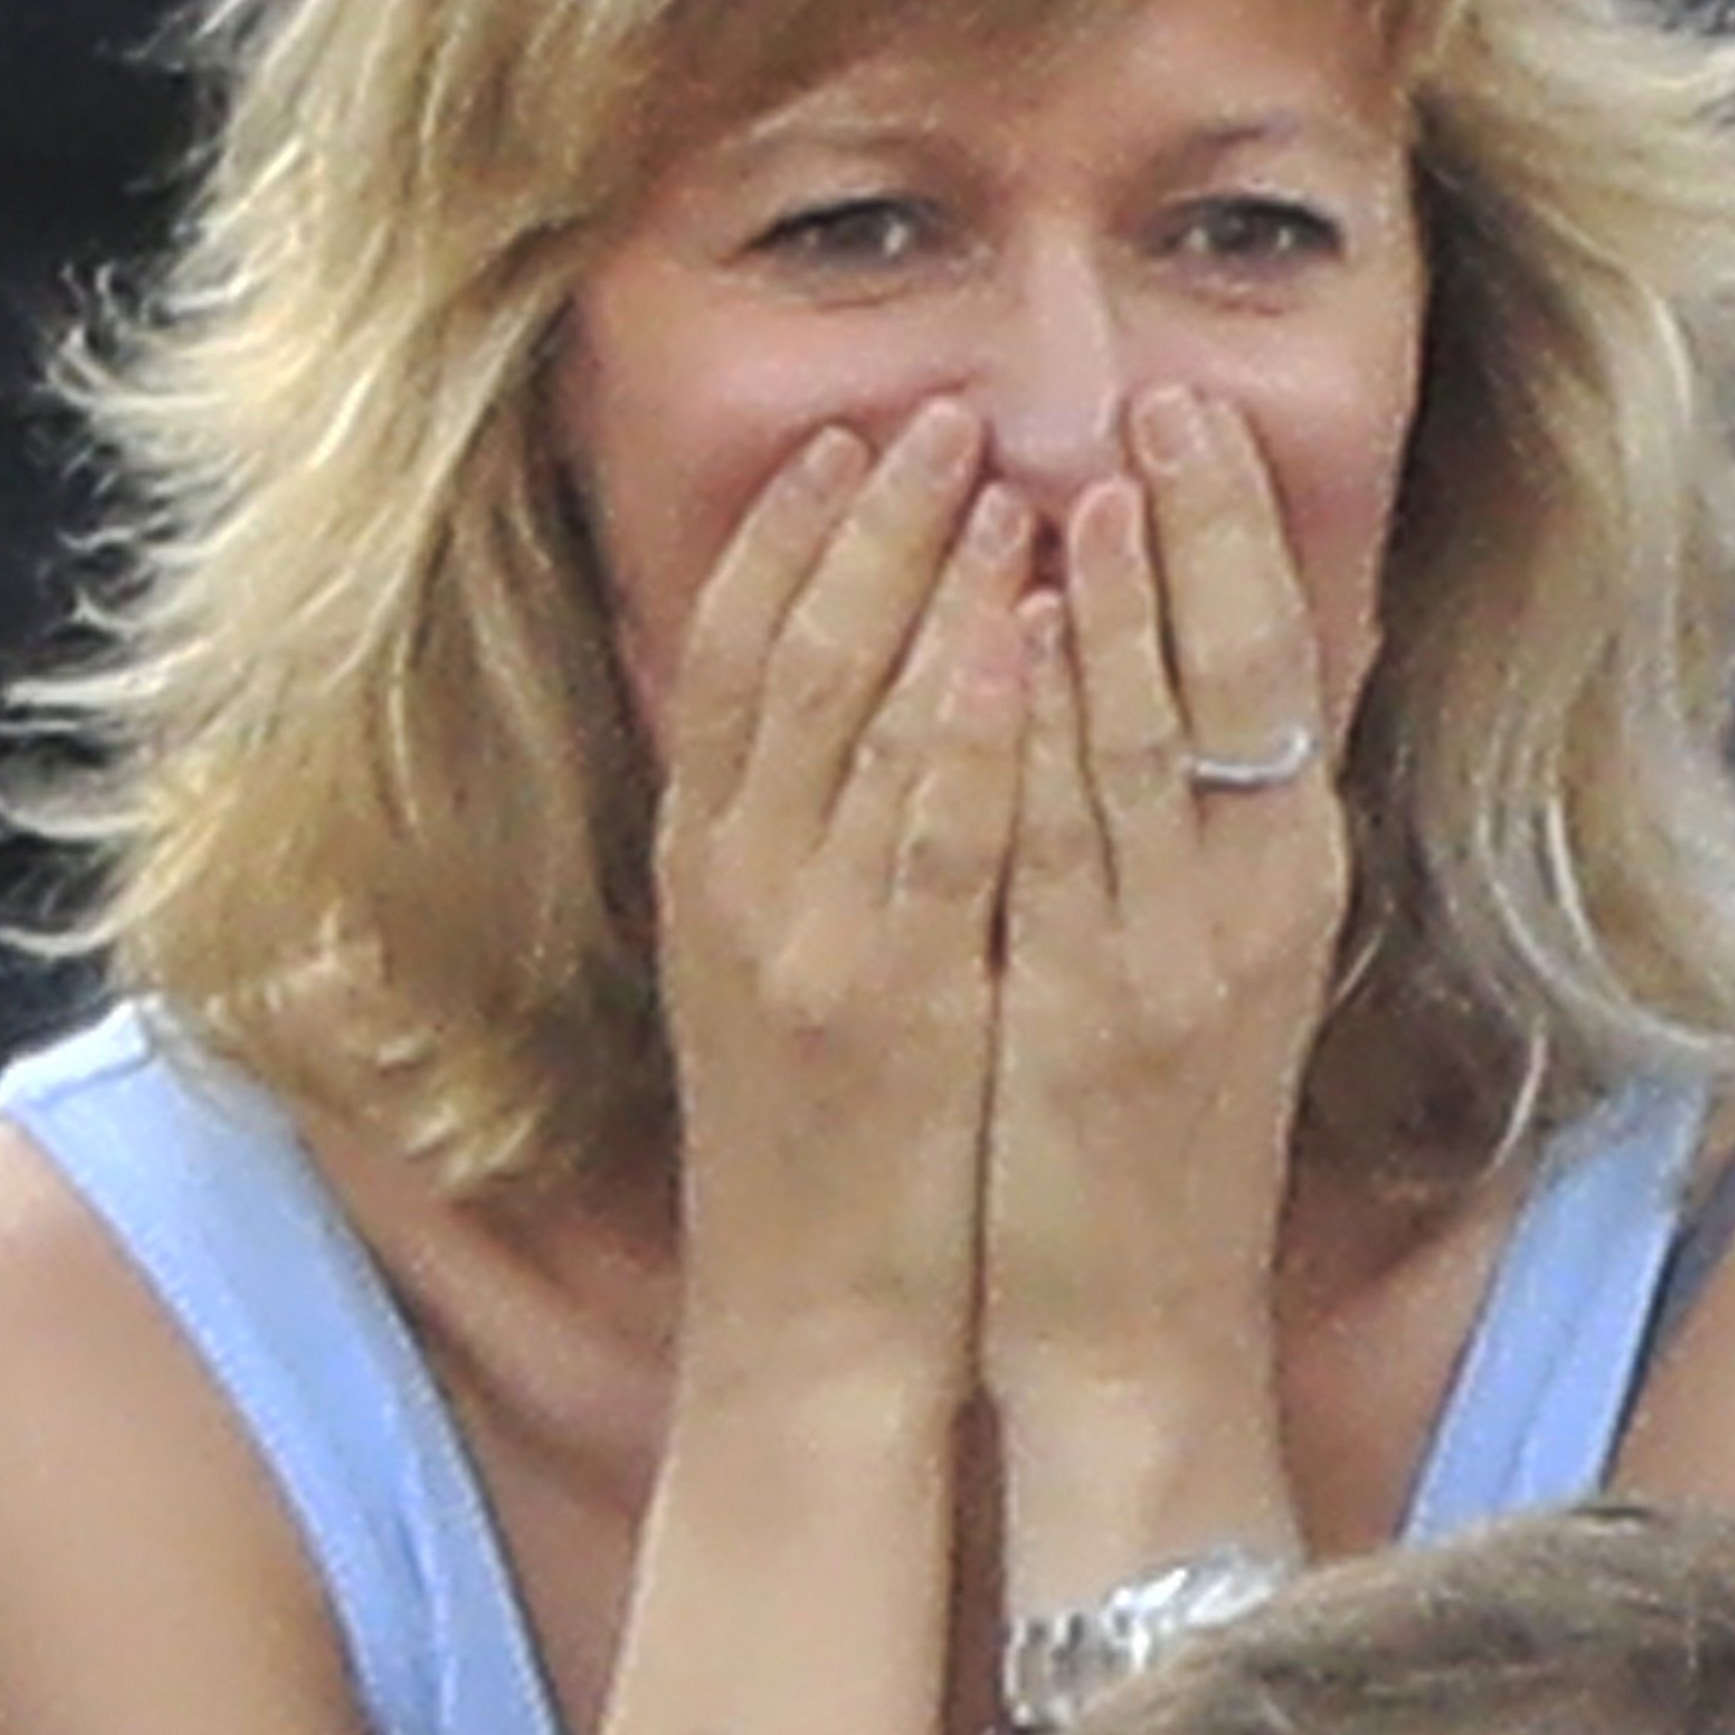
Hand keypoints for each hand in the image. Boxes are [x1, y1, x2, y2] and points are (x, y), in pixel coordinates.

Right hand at [655, 399, 1029, 1412]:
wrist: (809, 1326)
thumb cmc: (817, 1157)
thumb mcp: (765, 975)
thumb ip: (787, 847)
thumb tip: (840, 716)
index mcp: (705, 868)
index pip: (733, 656)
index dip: (791, 534)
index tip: (859, 433)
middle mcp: (739, 884)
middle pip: (796, 654)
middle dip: (872, 521)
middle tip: (947, 407)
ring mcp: (809, 938)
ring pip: (862, 718)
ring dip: (935, 581)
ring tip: (1004, 468)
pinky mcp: (893, 1002)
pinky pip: (936, 830)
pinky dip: (977, 718)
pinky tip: (1029, 630)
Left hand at [982, 389, 1344, 1550]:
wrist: (1139, 1328)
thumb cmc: (1157, 1140)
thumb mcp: (1214, 962)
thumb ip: (1205, 823)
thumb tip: (1187, 676)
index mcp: (1283, 878)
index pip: (1280, 668)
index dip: (1240, 537)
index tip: (1192, 414)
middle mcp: (1248, 901)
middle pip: (1235, 681)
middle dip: (1197, 533)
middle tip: (1154, 397)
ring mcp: (1172, 957)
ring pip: (1149, 750)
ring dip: (1116, 612)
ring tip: (1081, 482)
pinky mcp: (1089, 1015)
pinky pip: (1059, 847)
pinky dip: (1040, 736)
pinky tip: (1010, 647)